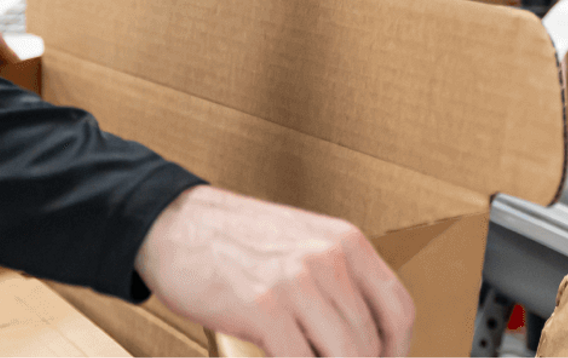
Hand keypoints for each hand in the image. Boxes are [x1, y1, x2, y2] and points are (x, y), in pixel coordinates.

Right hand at [134, 185, 414, 357]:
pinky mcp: (264, 307)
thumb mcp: (298, 243)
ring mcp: (297, 282)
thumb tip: (360, 339)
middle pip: (370, 344)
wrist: (169, 222)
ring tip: (300, 357)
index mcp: (344, 240)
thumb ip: (334, 282)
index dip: (396, 351)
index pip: (399, 310)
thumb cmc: (228, 238)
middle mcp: (327, 257)